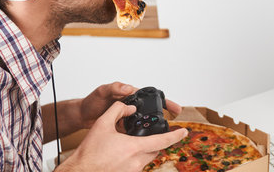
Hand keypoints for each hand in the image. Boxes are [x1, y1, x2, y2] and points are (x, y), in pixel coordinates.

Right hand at [57, 102, 187, 171]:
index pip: (163, 141)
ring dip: (142, 150)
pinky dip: (133, 158)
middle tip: (148, 134)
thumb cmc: (89, 152)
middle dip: (155, 141)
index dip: (176, 135)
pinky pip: (137, 166)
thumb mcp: (102, 124)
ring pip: (146, 158)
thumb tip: (128, 107)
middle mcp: (136, 162)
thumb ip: (118, 110)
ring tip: (126, 145)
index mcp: (134, 148)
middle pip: (155, 150)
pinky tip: (120, 155)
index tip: (184, 132)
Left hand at [78, 82, 181, 128]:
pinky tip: (147, 143)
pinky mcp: (124, 129)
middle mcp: (132, 106)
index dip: (166, 103)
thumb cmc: (91, 101)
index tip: (176, 109)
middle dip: (165, 117)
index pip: (152, 98)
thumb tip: (129, 88)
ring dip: (154, 129)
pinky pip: (136, 133)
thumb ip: (115, 88)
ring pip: (145, 123)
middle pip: (152, 112)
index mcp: (131, 95)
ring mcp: (128, 118)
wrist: (82, 115)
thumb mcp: (103, 91)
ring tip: (165, 135)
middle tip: (176, 125)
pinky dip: (142, 137)